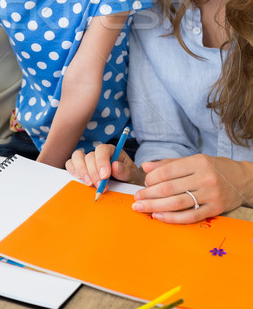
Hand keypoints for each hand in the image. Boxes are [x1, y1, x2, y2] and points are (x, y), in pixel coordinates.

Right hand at [65, 143, 144, 187]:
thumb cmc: (129, 179)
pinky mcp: (80, 168)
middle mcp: (98, 154)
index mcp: (111, 151)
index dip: (102, 161)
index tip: (105, 176)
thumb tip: (115, 166)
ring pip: (77, 157)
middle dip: (93, 172)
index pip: (102, 150)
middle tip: (100, 186)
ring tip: (90, 184)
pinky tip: (81, 180)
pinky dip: (73, 171)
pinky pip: (70, 164)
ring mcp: (87, 160)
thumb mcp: (132, 176)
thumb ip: (126, 171)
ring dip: (82, 171)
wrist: (126, 187)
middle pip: (89, 156)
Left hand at [132, 154, 251, 223]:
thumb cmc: (213, 168)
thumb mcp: (193, 160)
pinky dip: (172, 218)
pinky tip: (158, 217)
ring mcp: (211, 195)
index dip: (151, 178)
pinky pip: (191, 216)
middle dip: (149, 194)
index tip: (143, 183)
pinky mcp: (215, 209)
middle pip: (170, 188)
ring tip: (142, 208)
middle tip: (136, 198)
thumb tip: (146, 167)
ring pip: (177, 203)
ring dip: (155, 207)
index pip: (168, 171)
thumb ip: (169, 164)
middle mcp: (204, 178)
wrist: (242, 180)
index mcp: (197, 162)